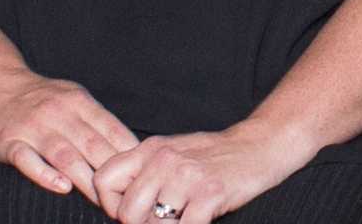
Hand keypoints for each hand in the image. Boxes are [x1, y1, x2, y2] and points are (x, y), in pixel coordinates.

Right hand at [0, 72, 139, 195]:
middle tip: (125, 199)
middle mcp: (57, 112)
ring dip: (85, 180)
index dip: (130, 157)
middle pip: (92, 146)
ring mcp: (32, 126)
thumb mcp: (73, 99)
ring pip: (64, 155)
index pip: (111, 131)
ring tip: (101, 201)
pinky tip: (61, 186)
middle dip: (111, 175)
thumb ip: (98, 122)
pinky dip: (45, 174)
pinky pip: (28, 159)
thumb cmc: (40, 99)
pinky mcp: (8, 141)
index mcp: (79, 102)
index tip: (142, 179)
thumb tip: (132, 151)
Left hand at [86, 122, 312, 223]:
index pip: (104, 180)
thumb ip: (143, 172)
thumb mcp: (171, 153)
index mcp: (149, 149)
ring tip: (184, 217)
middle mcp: (163, 159)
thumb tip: (118, 205)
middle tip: (163, 220)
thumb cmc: (213, 156)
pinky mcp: (210, 192)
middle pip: (126, 211)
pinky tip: (200, 220)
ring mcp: (187, 176)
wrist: (258, 146)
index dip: (110, 204)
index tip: (130, 212)